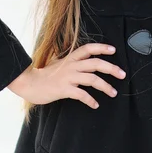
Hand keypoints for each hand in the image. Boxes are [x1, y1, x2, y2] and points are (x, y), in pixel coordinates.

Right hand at [7, 43, 125, 107]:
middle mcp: (71, 65)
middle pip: (96, 64)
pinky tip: (95, 104)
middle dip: (112, 68)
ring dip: (106, 86)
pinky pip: (82, 95)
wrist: (29, 83)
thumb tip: (85, 62)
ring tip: (113, 93)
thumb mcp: (59, 63)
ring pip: (93, 79)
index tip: (113, 50)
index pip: (88, 48)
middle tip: (122, 74)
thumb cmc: (44, 74)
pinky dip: (90, 100)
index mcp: (70, 58)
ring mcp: (68, 77)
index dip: (101, 48)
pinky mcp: (64, 89)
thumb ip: (71, 61)